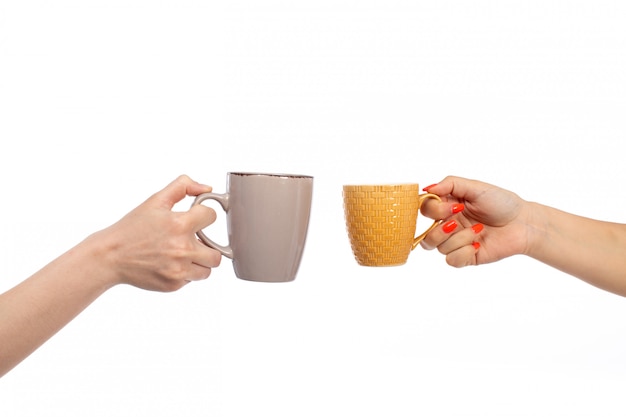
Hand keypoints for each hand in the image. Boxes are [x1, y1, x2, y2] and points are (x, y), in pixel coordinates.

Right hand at [93, 175, 221, 291]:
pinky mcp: (174, 284)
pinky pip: (192, 279)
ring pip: (208, 269)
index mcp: (180, 225)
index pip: (212, 216)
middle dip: (206, 246)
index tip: (194, 219)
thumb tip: (207, 189)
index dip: (203, 215)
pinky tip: (169, 264)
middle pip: (217, 253)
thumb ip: (182, 187)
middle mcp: (182, 249)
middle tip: (191, 242)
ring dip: (199, 262)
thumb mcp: (155, 201)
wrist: (110, 256)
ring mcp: (179, 270)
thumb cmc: (132, 228)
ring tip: (181, 254)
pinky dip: (185, 273)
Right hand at [419, 176, 530, 266]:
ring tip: (479, 230)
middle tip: (458, 222)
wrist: (523, 223)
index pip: (425, 210)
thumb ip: (449, 184)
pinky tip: (479, 244)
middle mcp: (448, 225)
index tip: (454, 207)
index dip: (434, 210)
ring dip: (458, 238)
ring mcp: (456, 242)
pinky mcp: (465, 256)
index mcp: (447, 206)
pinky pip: (451, 260)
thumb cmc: (502, 203)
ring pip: (438, 247)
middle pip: (425, 234)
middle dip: (440, 230)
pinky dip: (464, 252)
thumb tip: (427, 189)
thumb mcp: (476, 187)